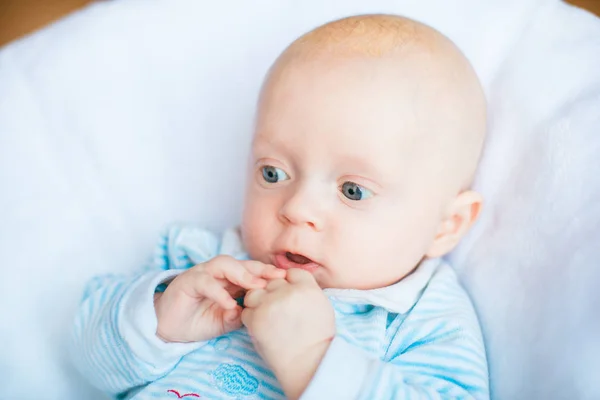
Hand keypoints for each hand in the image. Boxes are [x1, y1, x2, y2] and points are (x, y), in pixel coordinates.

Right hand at [154, 255, 284, 342]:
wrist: (169, 326)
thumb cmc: (199, 320)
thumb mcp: (226, 321)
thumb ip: (242, 315)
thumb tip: (258, 312)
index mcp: (230, 280)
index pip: (252, 271)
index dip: (269, 274)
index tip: (288, 280)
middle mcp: (217, 273)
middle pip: (242, 263)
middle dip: (261, 270)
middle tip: (278, 278)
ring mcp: (202, 274)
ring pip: (224, 264)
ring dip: (241, 274)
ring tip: (256, 287)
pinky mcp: (187, 282)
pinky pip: (205, 282)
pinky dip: (218, 292)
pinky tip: (229, 304)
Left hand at [242, 269, 334, 398]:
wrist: (307, 363)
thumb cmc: (317, 338)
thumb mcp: (322, 306)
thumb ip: (306, 290)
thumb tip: (292, 282)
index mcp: (306, 287)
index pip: (291, 273)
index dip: (288, 283)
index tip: (289, 295)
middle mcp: (287, 291)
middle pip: (272, 281)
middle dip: (272, 292)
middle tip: (277, 310)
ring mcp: (270, 304)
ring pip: (254, 292)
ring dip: (257, 302)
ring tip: (267, 317)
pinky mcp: (256, 318)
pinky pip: (246, 311)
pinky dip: (251, 318)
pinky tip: (262, 328)